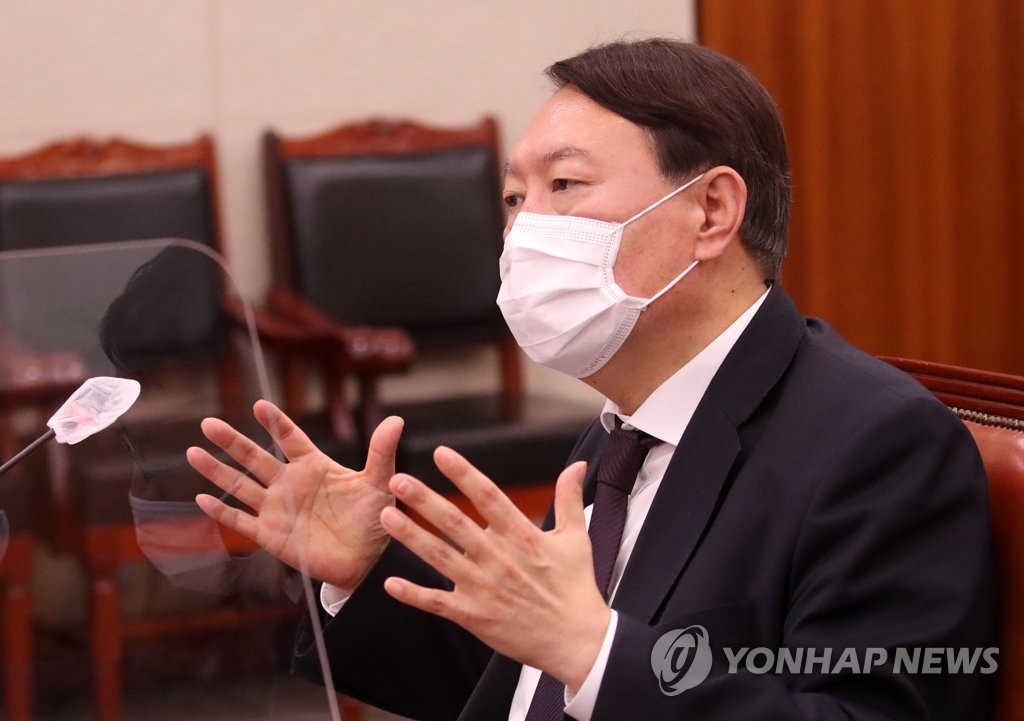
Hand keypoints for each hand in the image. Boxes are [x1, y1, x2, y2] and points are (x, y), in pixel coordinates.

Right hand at [186, 400, 402, 592]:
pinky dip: (221, 511)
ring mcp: (276, 508)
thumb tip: (397, 419)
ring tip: (193, 452)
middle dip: (232, 441)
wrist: (366, 561)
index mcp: (314, 466)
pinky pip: (241, 520)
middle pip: (255, 458)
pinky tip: (201, 498)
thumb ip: (382, 452)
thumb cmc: (374, 518)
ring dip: (217, 470)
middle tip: (208, 423)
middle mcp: (290, 484)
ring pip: (241, 485)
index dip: (275, 422)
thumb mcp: (379, 483)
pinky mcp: (270, 535)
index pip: (290, 438)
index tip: (259, 405)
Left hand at [379, 448, 609, 691]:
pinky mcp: (475, 616)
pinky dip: (414, 594)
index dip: (464, 474)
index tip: (442, 453)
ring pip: (440, 558)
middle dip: (424, 500)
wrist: (576, 640)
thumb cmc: (576, 588)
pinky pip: (438, 603)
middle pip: (455, 523)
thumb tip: (578, 466)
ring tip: (387, 516)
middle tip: (398, 480)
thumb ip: (569, 499)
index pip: (489, 497)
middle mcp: (499, 559)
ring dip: (411, 536)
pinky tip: (390, 583)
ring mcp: (484, 588)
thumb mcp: (577, 538)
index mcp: (523, 537)